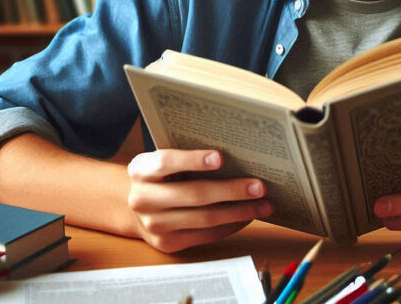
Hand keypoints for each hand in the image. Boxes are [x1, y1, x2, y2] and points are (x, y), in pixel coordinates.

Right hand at [126, 149, 272, 252]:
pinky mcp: (167, 243)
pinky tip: (247, 216)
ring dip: (238, 211)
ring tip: (263, 204)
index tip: (220, 157)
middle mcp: (142, 199)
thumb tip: (237, 155)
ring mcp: (154, 225)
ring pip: (204, 218)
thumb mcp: (164, 163)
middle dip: (231, 190)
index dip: (193, 160)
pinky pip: (206, 235)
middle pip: (193, 194)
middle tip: (259, 186)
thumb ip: (188, 157)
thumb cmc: (161, 178)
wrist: (137, 209)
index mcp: (140, 170)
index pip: (166, 162)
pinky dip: (231, 225)